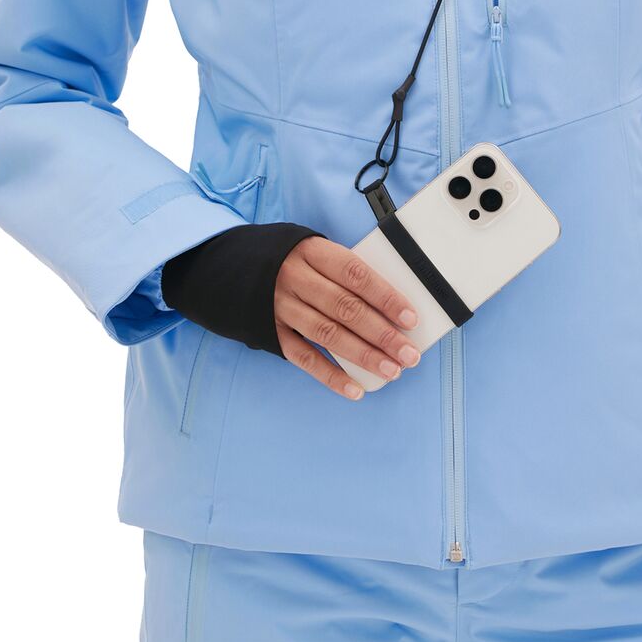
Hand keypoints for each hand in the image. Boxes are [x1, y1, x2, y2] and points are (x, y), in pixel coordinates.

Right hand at [275, 235, 420, 399]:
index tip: (411, 319)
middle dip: (382, 335)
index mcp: (312, 252)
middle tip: (409, 354)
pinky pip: (304, 357)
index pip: (356, 274)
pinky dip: (331, 375)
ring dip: (363, 356)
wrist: (231, 265)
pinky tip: (355, 390)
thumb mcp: (315, 251)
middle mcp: (295, 279)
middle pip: (345, 309)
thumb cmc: (291, 259)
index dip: (385, 297)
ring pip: (328, 334)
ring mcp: (280, 307)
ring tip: (391, 371)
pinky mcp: (270, 332)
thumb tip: (391, 307)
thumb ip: (346, 274)